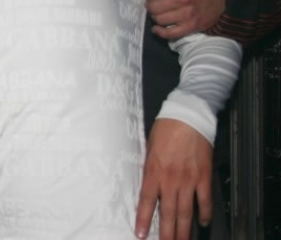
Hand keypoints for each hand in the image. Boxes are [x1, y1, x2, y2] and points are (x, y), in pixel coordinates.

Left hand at [135, 119, 211, 239]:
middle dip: (166, 232)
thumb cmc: (165, 128)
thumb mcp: (148, 147)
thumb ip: (148, 167)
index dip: (143, 219)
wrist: (188, 117)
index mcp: (153, 170)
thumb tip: (145, 183)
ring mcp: (189, 179)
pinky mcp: (204, 176)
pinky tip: (203, 223)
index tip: (140, 233)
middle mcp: (171, 178)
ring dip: (183, 229)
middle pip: (167, 212)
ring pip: (186, 211)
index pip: (146, 201)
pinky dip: (204, 213)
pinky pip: (204, 200)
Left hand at [141, 0, 225, 39]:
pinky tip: (159, 28)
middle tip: (152, 2)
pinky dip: (162, 32)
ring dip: (156, 17)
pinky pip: (170, 33)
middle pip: (152, 6)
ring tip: (158, 12)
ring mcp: (187, 14)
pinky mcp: (191, 26)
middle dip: (149, 5)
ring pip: (159, 20)